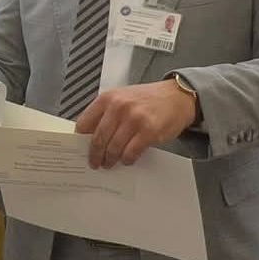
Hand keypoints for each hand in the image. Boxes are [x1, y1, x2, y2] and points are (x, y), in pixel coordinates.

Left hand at [74, 78, 198, 168]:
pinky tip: (127, 159)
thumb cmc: (148, 100)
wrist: (177, 96)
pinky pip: (130, 153)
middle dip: (95, 155)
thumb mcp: (122, 98)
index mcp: (107, 98)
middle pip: (98, 140)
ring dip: (110, 160)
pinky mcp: (148, 131)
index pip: (84, 124)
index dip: (81, 141)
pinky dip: (127, 159)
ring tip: (110, 163)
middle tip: (95, 163)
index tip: (81, 151)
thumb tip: (90, 138)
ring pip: (113, 148)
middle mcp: (118, 107)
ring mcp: (134, 119)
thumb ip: (106, 114)